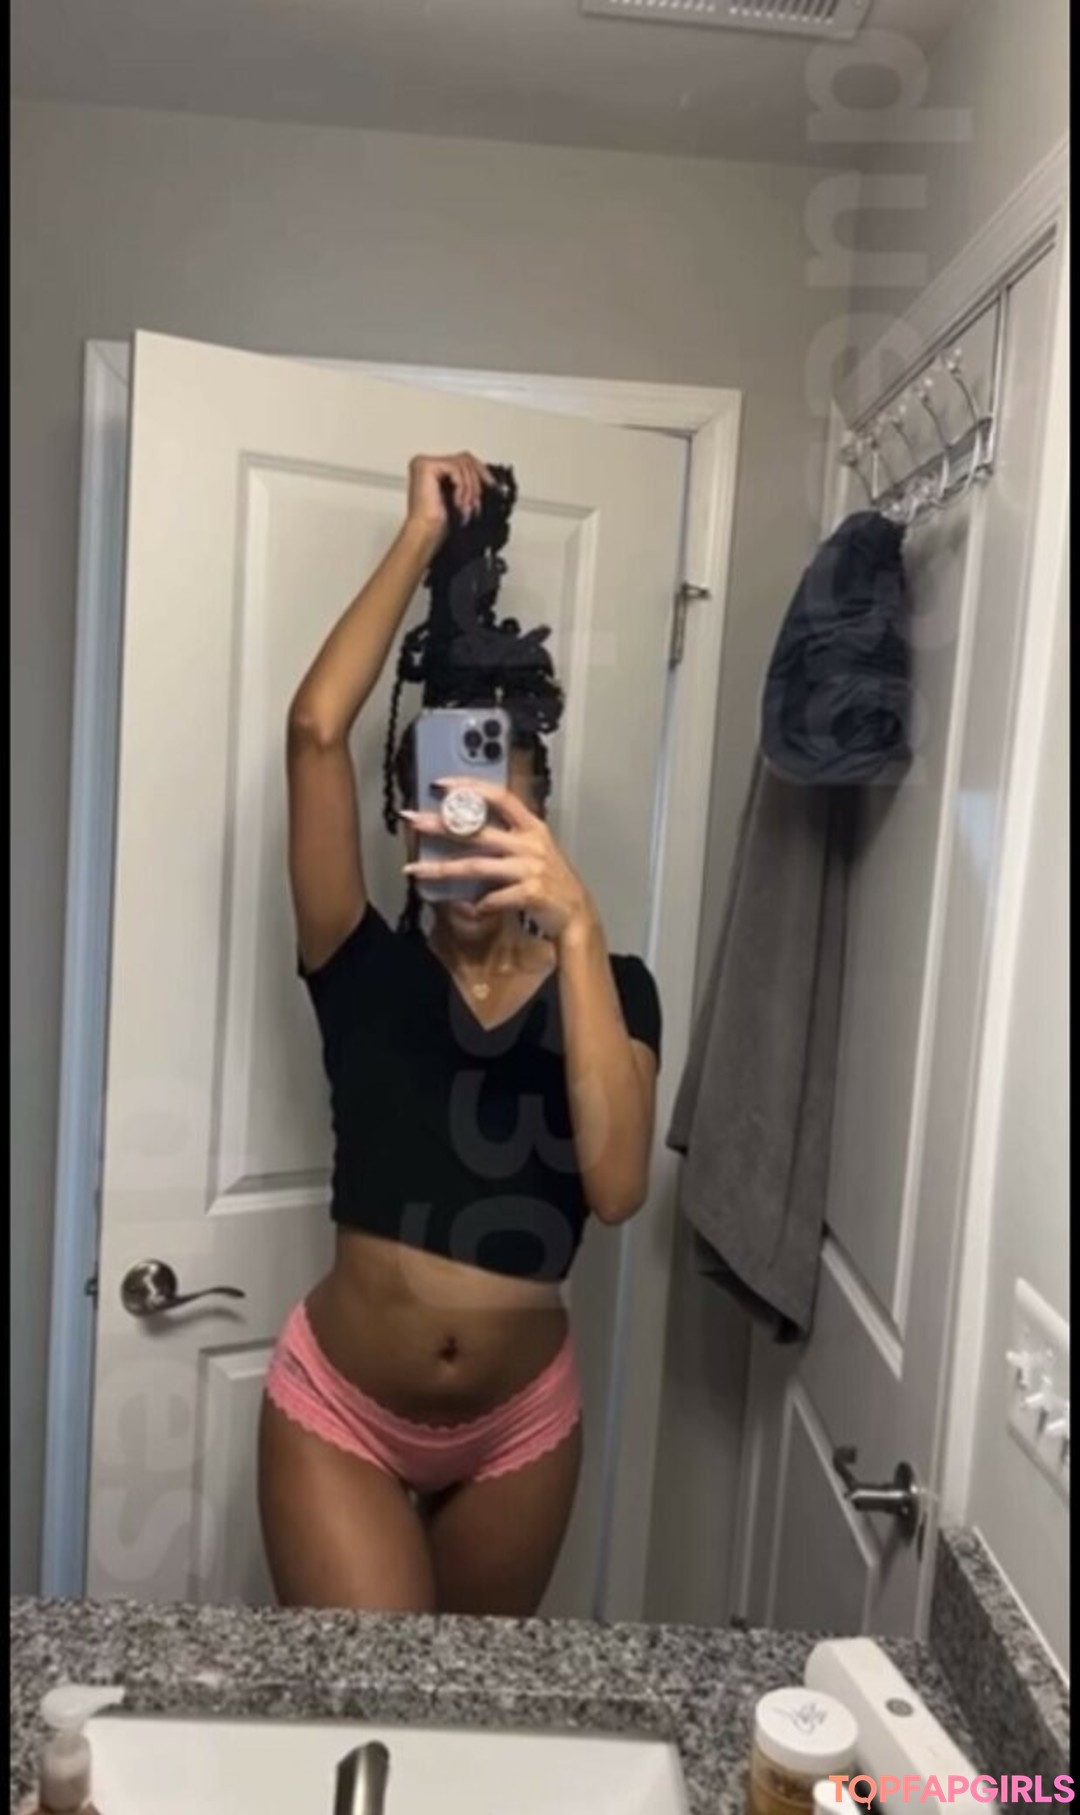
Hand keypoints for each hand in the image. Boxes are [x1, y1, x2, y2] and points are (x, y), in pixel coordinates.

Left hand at [401, 781, 598, 945]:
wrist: (576, 913)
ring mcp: (531, 868)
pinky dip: (478, 905)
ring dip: (441, 869)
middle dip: (440, 824)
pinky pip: (492, 898)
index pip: (499, 796)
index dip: (470, 787)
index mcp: (532, 826)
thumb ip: (507, 837)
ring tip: (415, 870)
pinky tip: (472, 908)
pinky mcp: (531, 893)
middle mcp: (530, 843)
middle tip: (413, 821)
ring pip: (475, 865)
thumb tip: (464, 830)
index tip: (441, 784)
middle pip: (477, 830)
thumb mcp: (534, 849)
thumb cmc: (551, 881)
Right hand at [406, 453, 494, 539]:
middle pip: (464, 459)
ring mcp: (424, 462)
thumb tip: (490, 478)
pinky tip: (457, 503)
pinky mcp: (426, 466)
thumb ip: (468, 482)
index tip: (493, 486)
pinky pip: (455, 468)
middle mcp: (426, 463)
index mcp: (432, 469)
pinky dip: (461, 487)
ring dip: (470, 489)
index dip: (481, 472)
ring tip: (466, 507)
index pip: (462, 460)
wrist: (425, 534)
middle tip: (476, 503)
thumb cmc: (437, 524)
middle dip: (476, 482)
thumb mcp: (460, 498)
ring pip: (462, 464)